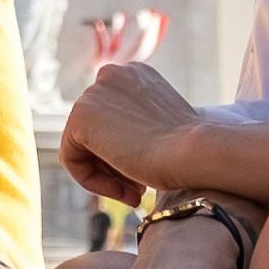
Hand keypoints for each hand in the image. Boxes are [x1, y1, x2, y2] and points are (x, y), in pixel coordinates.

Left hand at [59, 58, 206, 208]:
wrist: (196, 151)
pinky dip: (93, 182)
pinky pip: (72, 159)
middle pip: (96, 133)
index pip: (113, 120)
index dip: (126, 154)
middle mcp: (112, 75)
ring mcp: (94, 93)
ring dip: (107, 176)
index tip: (145, 176)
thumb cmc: (190, 149)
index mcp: (135, 75)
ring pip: (83, 147)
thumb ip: (138, 127)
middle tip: (138, 191)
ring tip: (134, 194)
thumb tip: (116, 146)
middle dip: (114, 166)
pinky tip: (123, 191)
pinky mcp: (81, 116)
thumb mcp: (163, 129)